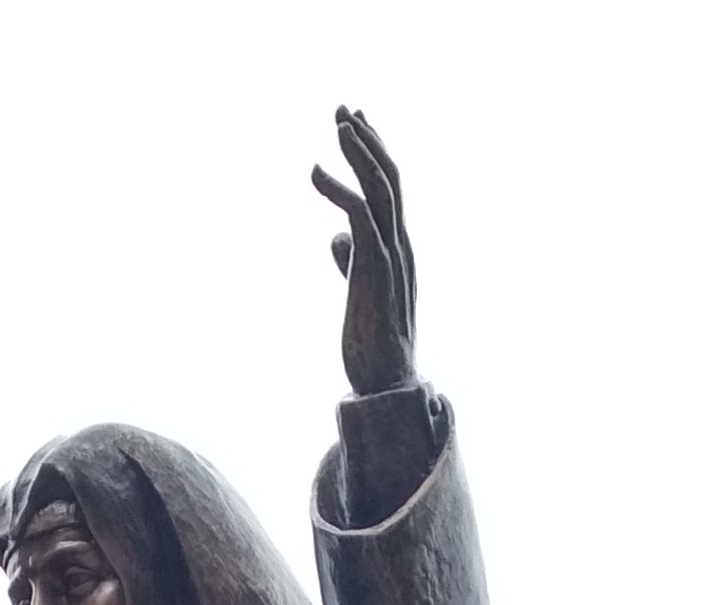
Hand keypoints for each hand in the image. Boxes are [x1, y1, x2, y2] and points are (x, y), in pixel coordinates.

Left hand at [312, 106, 418, 393]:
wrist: (384, 385)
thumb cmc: (370, 345)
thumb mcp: (360, 292)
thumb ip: (352, 260)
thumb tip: (336, 236)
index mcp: (399, 248)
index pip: (390, 188)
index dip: (373, 152)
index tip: (353, 123)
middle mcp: (401, 245)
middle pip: (389, 177)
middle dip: (367, 139)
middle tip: (342, 108)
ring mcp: (392, 256)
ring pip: (380, 188)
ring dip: (359, 151)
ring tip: (337, 122)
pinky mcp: (376, 271)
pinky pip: (360, 215)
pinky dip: (338, 189)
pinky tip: (315, 173)